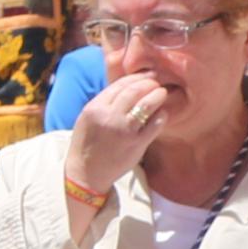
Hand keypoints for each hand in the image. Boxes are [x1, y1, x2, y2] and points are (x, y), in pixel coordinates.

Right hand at [64, 74, 171, 197]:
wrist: (86, 172)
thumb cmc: (87, 143)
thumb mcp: (87, 118)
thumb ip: (104, 103)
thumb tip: (129, 87)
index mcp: (94, 108)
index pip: (120, 84)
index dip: (137, 77)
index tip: (146, 76)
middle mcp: (109, 117)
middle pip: (135, 90)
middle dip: (150, 83)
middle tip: (156, 84)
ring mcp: (124, 130)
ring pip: (147, 104)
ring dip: (158, 95)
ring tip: (162, 94)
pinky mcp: (137, 143)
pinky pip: (155, 123)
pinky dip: (161, 115)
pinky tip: (161, 113)